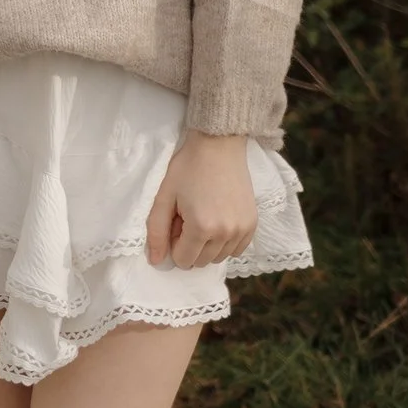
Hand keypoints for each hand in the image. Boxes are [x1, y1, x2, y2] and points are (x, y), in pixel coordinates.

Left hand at [145, 131, 258, 270]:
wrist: (219, 146)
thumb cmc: (188, 168)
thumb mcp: (164, 197)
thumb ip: (156, 232)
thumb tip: (155, 261)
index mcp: (201, 227)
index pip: (183, 260)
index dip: (174, 243)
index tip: (176, 221)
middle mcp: (225, 233)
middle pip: (201, 261)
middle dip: (189, 245)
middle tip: (187, 216)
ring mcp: (242, 230)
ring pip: (218, 258)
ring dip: (207, 245)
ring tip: (203, 216)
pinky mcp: (252, 225)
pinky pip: (236, 250)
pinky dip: (224, 243)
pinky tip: (218, 221)